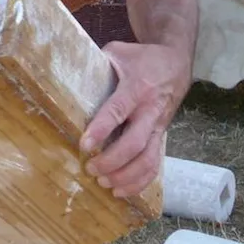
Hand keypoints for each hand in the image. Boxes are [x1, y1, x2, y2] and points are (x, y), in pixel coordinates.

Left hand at [79, 41, 190, 199]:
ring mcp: (158, 126)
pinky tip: (122, 191)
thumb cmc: (142, 58)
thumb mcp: (119, 52)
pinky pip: (155, 164)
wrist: (176, 62)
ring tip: (104, 183)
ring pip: (148, 159)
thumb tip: (66, 75)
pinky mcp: (162, 136)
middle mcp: (150, 110)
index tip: (85, 145)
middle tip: (91, 168)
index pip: (118, 110)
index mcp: (137, 86)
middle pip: (135, 143)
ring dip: (126, 176)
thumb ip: (97, 65)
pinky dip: (140, 182)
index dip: (102, 129)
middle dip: (112, 161)